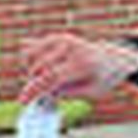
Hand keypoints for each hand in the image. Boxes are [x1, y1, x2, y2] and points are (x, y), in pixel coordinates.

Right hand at [20, 32, 137, 103]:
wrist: (114, 60)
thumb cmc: (102, 80)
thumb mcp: (92, 93)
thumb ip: (68, 93)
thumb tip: (44, 94)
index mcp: (82, 64)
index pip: (51, 78)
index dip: (34, 90)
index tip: (22, 101)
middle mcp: (71, 48)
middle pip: (39, 67)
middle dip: (35, 82)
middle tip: (43, 91)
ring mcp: (64, 40)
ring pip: (32, 55)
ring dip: (32, 70)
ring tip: (45, 79)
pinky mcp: (58, 37)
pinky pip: (34, 47)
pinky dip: (32, 59)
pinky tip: (41, 68)